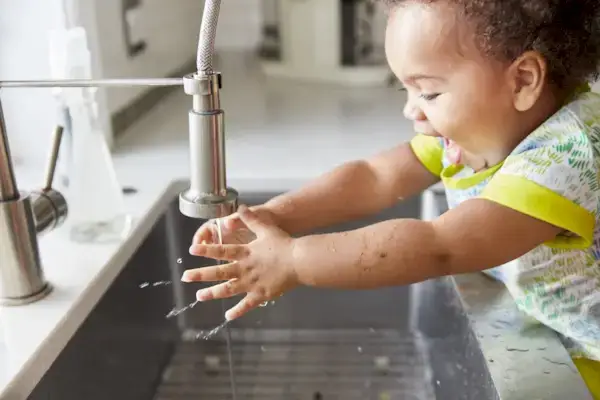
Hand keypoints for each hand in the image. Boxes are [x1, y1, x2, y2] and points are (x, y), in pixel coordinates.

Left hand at [182, 205, 298, 320]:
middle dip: (200, 274)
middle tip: (186, 277)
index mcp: (245, 252)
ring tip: (199, 296)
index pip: (221, 250)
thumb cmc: (284, 244)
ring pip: (227, 289)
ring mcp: (251, 283)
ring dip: (212, 293)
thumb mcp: (266, 228)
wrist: (299, 261)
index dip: (206, 250)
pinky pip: (246, 304)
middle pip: (219, 272)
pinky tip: (228, 316)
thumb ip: (251, 219)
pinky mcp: (261, 294)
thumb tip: (241, 207)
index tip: (192, 250)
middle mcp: (244, 268)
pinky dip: (237, 311)